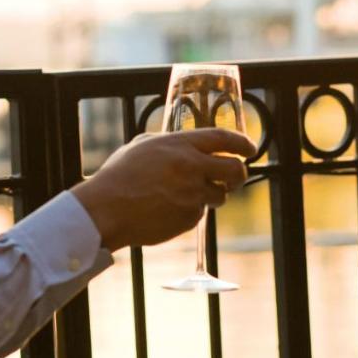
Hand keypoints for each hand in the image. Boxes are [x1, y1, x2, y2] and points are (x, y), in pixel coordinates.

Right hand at [72, 128, 255, 251]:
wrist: (106, 210)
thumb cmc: (119, 176)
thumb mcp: (143, 146)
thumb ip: (169, 143)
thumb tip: (185, 144)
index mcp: (181, 145)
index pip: (224, 139)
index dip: (242, 142)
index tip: (250, 148)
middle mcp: (192, 168)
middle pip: (235, 170)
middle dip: (239, 174)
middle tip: (234, 177)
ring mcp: (193, 195)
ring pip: (219, 196)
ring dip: (210, 194)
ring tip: (186, 194)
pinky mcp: (189, 218)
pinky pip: (199, 213)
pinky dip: (190, 211)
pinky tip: (168, 209)